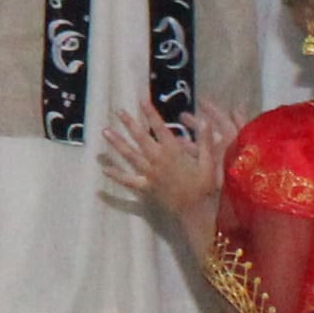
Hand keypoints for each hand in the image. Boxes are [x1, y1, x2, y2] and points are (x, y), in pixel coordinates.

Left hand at [94, 100, 229, 230]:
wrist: (196, 212)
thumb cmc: (204, 187)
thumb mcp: (208, 163)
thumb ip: (204, 141)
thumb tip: (204, 120)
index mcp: (174, 152)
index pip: (160, 128)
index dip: (150, 113)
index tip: (142, 100)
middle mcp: (158, 160)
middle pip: (141, 138)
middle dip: (129, 123)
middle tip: (118, 111)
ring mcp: (150, 174)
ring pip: (130, 156)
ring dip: (117, 143)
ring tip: (105, 132)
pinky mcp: (145, 187)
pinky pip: (128, 180)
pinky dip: (116, 174)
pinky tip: (104, 169)